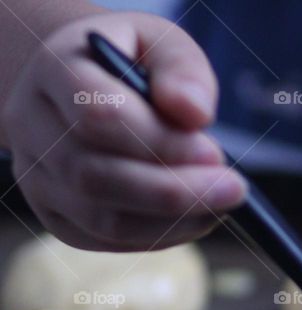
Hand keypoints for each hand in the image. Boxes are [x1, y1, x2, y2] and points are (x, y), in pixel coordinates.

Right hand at [1, 11, 246, 250]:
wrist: (88, 86)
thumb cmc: (132, 62)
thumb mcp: (161, 41)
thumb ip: (182, 69)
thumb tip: (195, 113)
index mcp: (53, 72)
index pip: (98, 115)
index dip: (161, 141)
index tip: (214, 151)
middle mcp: (32, 128)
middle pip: (95, 177)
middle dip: (174, 191)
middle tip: (233, 188)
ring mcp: (39, 179)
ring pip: (102, 219)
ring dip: (174, 220)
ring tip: (222, 202)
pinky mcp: (59, 217)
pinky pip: (110, 240)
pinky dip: (163, 236)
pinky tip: (198, 216)